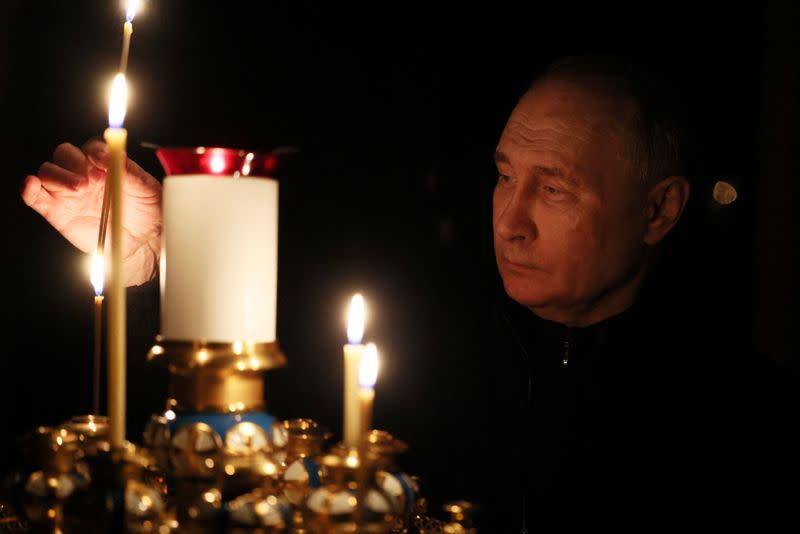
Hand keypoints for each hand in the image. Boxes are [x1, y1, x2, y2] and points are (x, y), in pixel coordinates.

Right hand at [21, 139, 161, 286]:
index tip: (101, 160)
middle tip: (88, 181)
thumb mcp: (147, 188)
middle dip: (73, 162)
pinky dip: (29, 189)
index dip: (94, 150)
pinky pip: (35, 196)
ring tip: (79, 190)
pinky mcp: (55, 211)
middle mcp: (83, 173)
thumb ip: (128, 170)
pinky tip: (32, 187)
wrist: (143, 243)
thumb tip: (106, 154)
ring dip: (57, 176)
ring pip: (48, 171)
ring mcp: (67, 191)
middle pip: (64, 154)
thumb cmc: (148, 212)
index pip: (91, 146)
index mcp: (105, 163)